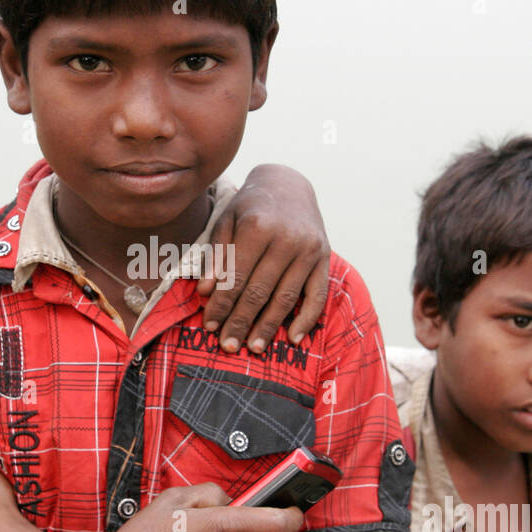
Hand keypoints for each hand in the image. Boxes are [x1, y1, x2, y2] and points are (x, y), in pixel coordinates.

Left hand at [198, 164, 329, 352]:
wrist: (289, 184)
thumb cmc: (250, 207)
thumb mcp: (226, 221)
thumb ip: (217, 255)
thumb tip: (206, 292)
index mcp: (258, 226)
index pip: (236, 277)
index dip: (221, 305)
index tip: (209, 326)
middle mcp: (287, 238)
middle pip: (260, 291)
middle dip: (241, 321)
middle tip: (228, 346)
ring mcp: (309, 249)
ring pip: (286, 297)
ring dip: (269, 326)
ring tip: (254, 347)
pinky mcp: (324, 257)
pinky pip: (317, 294)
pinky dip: (307, 318)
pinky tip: (294, 338)